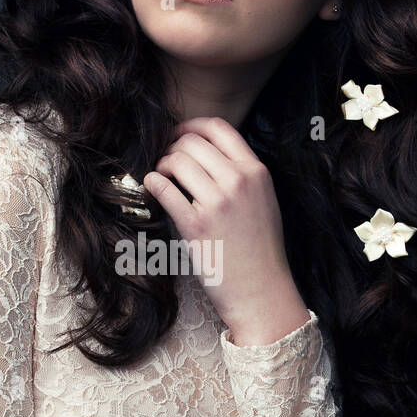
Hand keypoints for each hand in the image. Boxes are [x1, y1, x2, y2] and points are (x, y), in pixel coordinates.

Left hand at [142, 116, 308, 342]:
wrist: (262, 291)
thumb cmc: (260, 250)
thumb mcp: (263, 200)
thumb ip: (242, 173)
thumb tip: (205, 154)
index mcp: (256, 171)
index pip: (218, 127)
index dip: (190, 125)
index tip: (177, 134)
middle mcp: (238, 181)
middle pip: (191, 142)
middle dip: (171, 146)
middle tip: (163, 160)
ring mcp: (217, 202)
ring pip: (176, 161)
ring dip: (161, 165)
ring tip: (161, 178)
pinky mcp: (196, 225)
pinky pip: (164, 188)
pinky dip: (153, 183)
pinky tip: (153, 188)